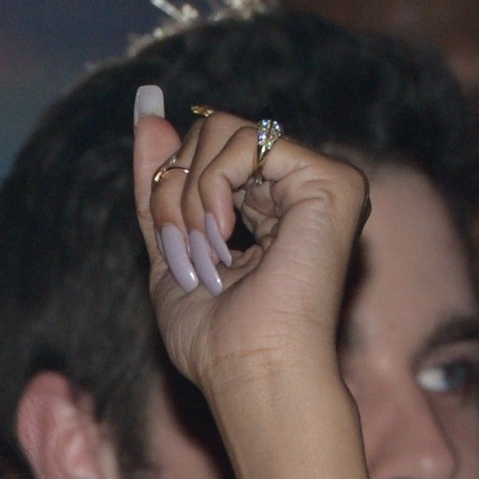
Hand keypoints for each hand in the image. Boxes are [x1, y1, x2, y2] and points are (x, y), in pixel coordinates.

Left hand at [132, 87, 368, 409]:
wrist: (250, 371)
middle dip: (173, 194)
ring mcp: (321, 180)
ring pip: (223, 130)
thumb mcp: (168, 247)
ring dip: (189, 198)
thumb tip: (146, 107)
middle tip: (186, 254)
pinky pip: (245, 140)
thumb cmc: (214, 337)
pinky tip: (225, 236)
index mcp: (268, 202)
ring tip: (206, 254)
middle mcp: (299, 185)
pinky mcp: (331, 180)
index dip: (167, 189)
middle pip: (210, 132)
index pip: (203, 152)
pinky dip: (212, 188)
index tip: (169, 244)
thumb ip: (159, 183)